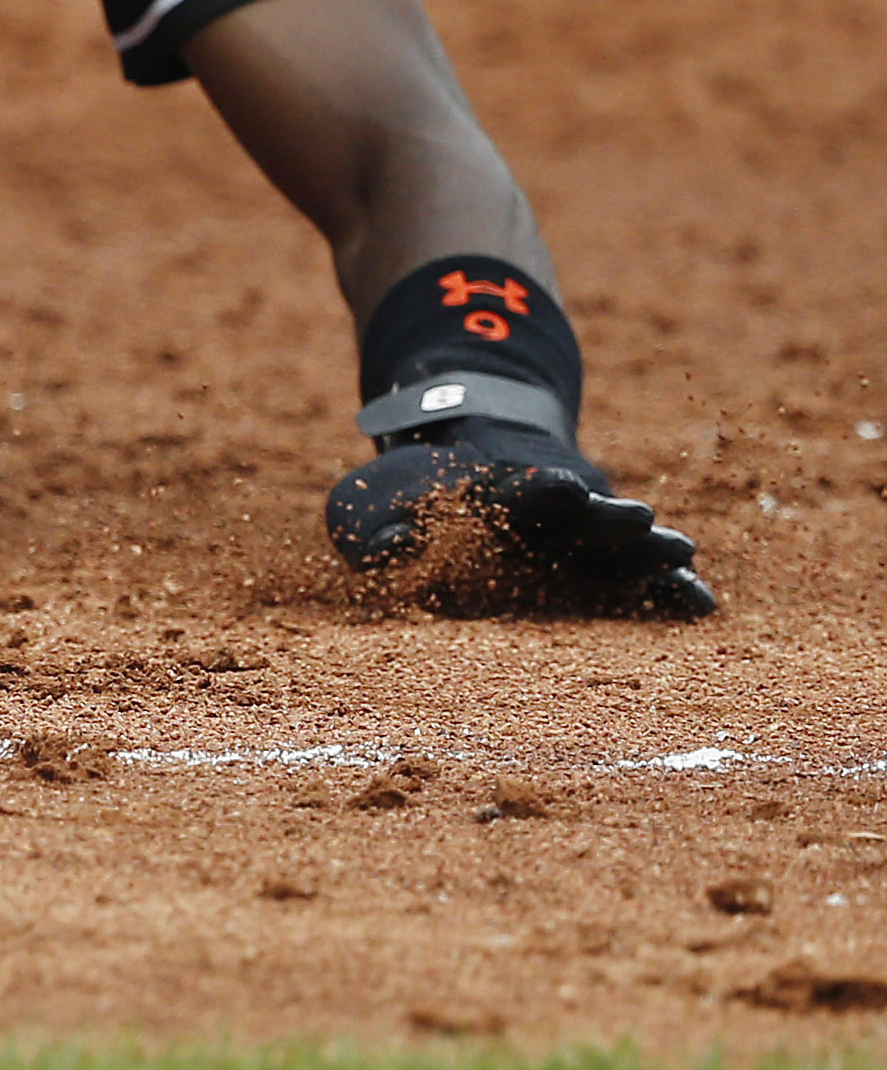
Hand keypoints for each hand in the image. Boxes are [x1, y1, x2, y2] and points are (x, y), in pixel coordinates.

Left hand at [326, 415, 711, 616]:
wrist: (463, 466)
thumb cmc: (405, 501)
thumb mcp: (369, 510)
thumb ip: (377, 530)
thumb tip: (386, 546)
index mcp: (491, 501)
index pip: (517, 495)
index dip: (538, 492)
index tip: (562, 486)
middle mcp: (545, 519)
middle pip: (581, 517)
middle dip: (606, 519)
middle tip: (640, 520)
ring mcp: (580, 542)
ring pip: (619, 545)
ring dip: (646, 552)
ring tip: (682, 553)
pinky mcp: (600, 569)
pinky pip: (638, 580)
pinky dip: (666, 590)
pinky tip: (699, 604)